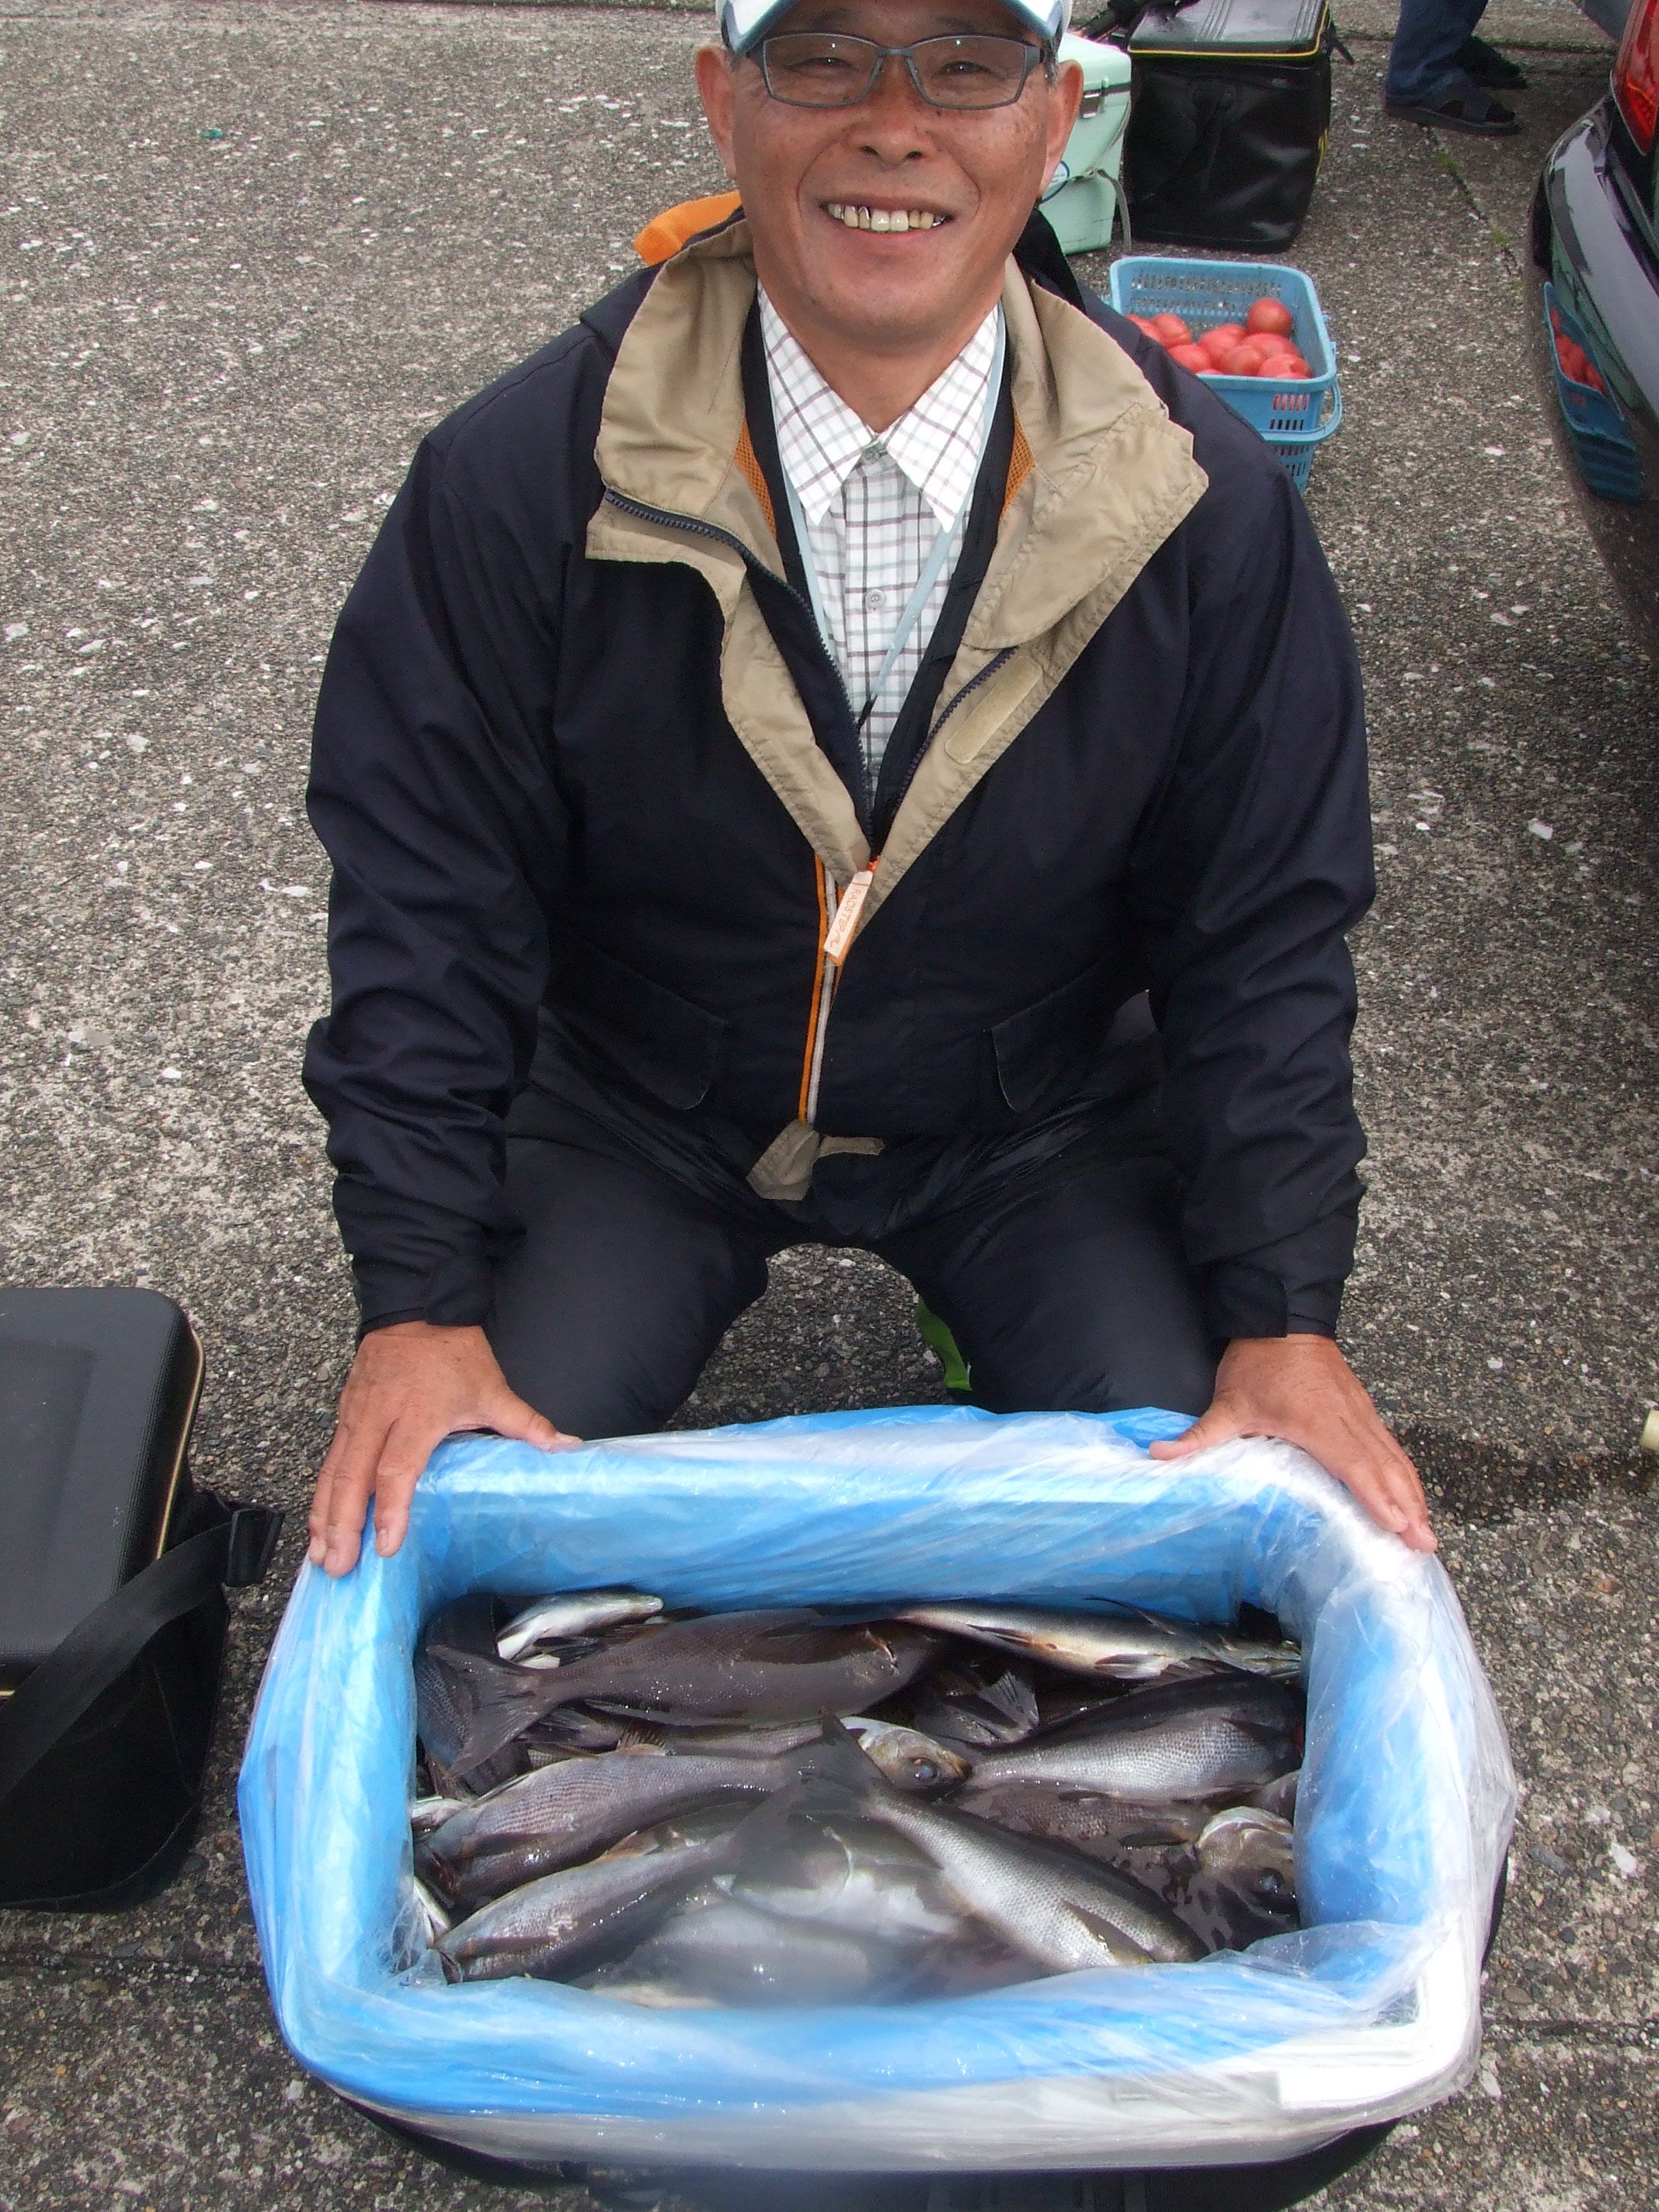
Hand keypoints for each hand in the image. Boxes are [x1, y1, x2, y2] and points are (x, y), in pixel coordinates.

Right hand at [308, 1322, 576, 1576]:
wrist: (417, 1305)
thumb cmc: (453, 1351)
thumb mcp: (492, 1387)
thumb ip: (526, 1424)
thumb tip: (566, 1447)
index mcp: (417, 1414)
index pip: (397, 1469)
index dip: (390, 1509)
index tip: (386, 1545)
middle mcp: (379, 1418)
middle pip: (353, 1478)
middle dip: (342, 1526)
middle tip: (337, 1566)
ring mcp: (356, 1415)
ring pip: (333, 1471)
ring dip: (324, 1516)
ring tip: (319, 1557)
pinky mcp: (344, 1412)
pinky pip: (329, 1459)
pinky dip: (321, 1494)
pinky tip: (318, 1524)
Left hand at [1148, 1334, 1435, 1551]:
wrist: (1282, 1318)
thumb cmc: (1258, 1362)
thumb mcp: (1228, 1402)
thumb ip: (1200, 1436)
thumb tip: (1159, 1456)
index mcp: (1317, 1422)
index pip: (1353, 1465)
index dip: (1376, 1496)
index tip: (1398, 1524)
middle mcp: (1347, 1420)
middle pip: (1384, 1469)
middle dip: (1408, 1507)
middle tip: (1425, 1544)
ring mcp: (1360, 1413)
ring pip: (1393, 1458)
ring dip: (1413, 1495)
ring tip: (1427, 1534)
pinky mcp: (1363, 1409)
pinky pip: (1390, 1446)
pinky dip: (1406, 1474)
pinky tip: (1414, 1497)